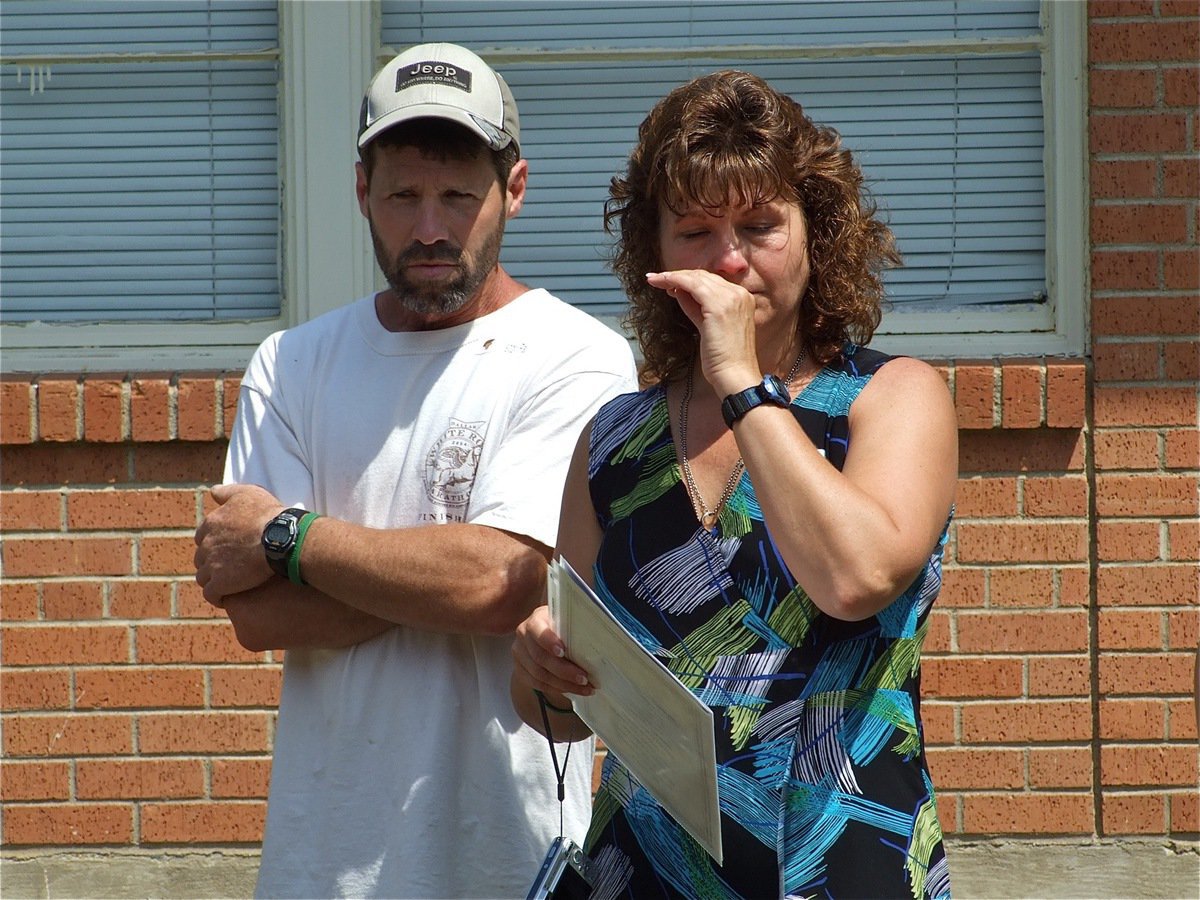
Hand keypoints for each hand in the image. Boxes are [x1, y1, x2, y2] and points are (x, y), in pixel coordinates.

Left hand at [194, 483, 284, 603]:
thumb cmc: (268, 514)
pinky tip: (228, 597)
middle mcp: (206, 544)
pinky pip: (211, 595)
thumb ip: (227, 492)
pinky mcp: (220, 583)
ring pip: (204, 577)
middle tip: (231, 568)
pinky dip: (217, 597)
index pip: (202, 537)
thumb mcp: (248, 493)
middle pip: (202, 558)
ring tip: (230, 585)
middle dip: (213, 563)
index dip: (215, 544)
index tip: (229, 549)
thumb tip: (213, 491)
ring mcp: (212, 565)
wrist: (280, 538)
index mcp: (211, 524)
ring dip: (214, 581)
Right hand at [511, 605, 593, 700]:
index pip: (538, 630)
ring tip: (584, 687)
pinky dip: (558, 689)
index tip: (563, 651)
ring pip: (539, 675)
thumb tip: (597, 639)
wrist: (546, 636)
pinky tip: (573, 690)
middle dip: (564, 671)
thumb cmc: (561, 627)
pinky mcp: (521, 671)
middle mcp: (523, 637)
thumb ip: (574, 628)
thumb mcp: (566, 622)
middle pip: (540, 658)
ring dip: (564, 684)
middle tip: (584, 678)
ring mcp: (519, 655)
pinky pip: (538, 684)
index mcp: (535, 621)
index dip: (549, 641)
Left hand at [646, 268, 759, 394]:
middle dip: (678, 275)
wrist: (735, 376)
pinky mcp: (718, 306)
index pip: (711, 281)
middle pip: (704, 276)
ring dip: (672, 277)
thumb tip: (679, 292)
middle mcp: (739, 294)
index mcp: (742, 298)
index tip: (669, 282)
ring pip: (696, 277)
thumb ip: (696, 308)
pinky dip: (674, 281)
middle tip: (657, 279)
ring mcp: (731, 298)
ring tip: (654, 280)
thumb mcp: (708, 327)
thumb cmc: (723, 360)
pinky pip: (691, 285)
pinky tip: (662, 283)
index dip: (688, 279)